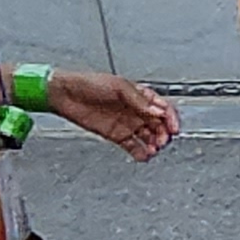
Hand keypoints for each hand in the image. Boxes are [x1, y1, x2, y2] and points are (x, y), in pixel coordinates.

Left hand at [48, 71, 177, 159]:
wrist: (65, 94)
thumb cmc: (89, 83)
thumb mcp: (119, 87)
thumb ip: (140, 101)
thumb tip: (158, 112)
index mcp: (141, 96)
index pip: (163, 108)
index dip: (171, 118)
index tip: (174, 128)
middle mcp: (136, 111)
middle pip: (159, 125)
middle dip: (164, 134)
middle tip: (162, 141)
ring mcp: (127, 124)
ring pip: (149, 138)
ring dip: (154, 144)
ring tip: (153, 149)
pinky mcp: (117, 135)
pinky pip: (133, 147)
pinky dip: (140, 153)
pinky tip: (143, 156)